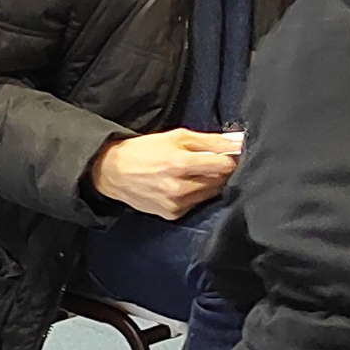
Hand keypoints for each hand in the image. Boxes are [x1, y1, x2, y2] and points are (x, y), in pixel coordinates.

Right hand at [89, 127, 243, 218]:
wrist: (113, 172)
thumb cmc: (144, 150)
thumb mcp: (176, 136)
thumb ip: (209, 140)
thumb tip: (237, 143)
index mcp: (181, 163)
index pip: (224, 165)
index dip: (229, 157)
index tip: (226, 153)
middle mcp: (180, 187)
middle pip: (220, 180)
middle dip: (218, 169)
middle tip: (207, 161)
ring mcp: (176, 204)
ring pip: (211, 193)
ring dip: (208, 182)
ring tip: (194, 173)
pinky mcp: (172, 214)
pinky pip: (196, 204)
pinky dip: (195, 194)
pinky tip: (183, 185)